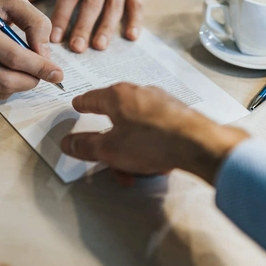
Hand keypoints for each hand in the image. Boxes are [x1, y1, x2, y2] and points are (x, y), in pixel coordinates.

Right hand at [0, 0, 63, 99]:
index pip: (13, 57)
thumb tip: (45, 55)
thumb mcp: (9, 1)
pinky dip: (1, 84)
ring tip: (24, 69)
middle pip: (6, 81)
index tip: (57, 73)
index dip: (39, 68)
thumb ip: (35, 23)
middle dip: (32, 81)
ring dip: (19, 85)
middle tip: (43, 74)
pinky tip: (0, 68)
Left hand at [22, 0, 143, 52]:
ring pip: (114, 5)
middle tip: (76, 48)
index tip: (55, 37)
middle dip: (84, 26)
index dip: (62, 15)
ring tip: (99, 46)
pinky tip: (131, 37)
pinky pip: (137, 3)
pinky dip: (136, 20)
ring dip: (107, 27)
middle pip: (92, 2)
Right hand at [60, 83, 248, 183]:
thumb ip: (86, 146)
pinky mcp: (176, 114)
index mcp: (118, 96)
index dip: (82, 105)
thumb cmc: (153, 141)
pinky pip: (154, 131)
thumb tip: (68, 143)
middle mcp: (140, 93)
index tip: (78, 106)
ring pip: (136, 128)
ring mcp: (160, 102)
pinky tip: (154, 164)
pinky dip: (149, 147)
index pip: (92, 98)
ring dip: (130, 151)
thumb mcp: (109, 150)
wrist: (197, 144)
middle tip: (109, 163)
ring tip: (135, 172)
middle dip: (111, 146)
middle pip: (115, 118)